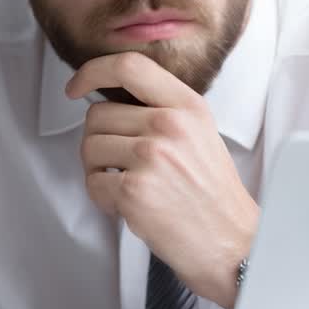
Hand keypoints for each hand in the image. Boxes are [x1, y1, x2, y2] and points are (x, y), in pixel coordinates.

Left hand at [66, 51, 259, 308]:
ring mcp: (151, 156)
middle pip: (98, 114)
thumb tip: (109, 98)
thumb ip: (161, 108)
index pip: (129, 66)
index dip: (92, 71)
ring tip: (129, 185)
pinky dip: (103, 198)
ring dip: (99, 170)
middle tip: (121, 163)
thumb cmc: (212, 193)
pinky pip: (93, 182)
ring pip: (89, 147)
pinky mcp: (135, 190)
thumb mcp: (200, 132)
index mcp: (187, 106)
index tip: (76, 86)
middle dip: (100, 140)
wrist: (231, 242)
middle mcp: (170, 125)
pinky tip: (129, 206)